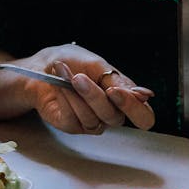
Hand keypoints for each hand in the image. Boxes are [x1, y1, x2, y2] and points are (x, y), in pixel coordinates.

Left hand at [20, 44, 154, 133]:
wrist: (43, 66)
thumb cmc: (74, 62)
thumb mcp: (98, 65)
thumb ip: (119, 82)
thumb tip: (145, 95)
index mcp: (124, 98)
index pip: (144, 117)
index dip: (135, 109)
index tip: (116, 91)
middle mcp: (110, 113)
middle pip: (115, 118)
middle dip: (95, 95)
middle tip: (80, 77)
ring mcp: (91, 122)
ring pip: (92, 118)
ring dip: (75, 92)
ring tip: (64, 72)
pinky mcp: (72, 126)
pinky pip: (73, 119)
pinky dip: (65, 98)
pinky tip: (58, 84)